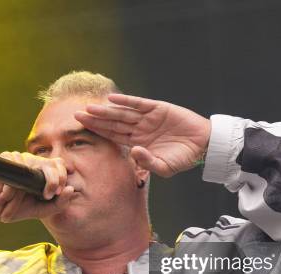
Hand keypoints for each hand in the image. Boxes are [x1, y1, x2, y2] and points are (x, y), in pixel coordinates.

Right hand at [0, 151, 76, 235]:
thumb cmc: (18, 208)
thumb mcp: (42, 210)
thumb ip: (59, 204)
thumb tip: (70, 190)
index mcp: (44, 171)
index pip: (59, 165)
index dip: (61, 176)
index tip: (57, 192)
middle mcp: (34, 162)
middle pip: (50, 162)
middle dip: (52, 179)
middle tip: (48, 195)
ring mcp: (20, 159)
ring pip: (32, 166)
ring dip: (25, 190)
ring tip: (14, 202)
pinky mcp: (5, 159)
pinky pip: (13, 167)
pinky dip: (11, 186)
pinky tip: (5, 196)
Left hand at [74, 93, 210, 177]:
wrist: (203, 144)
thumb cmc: (183, 158)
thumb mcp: (164, 167)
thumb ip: (147, 163)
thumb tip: (133, 151)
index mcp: (137, 143)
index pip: (113, 136)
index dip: (98, 131)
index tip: (81, 128)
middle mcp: (139, 129)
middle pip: (113, 123)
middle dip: (95, 120)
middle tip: (76, 115)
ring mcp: (148, 118)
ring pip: (122, 113)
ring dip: (106, 111)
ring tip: (89, 108)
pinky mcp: (158, 108)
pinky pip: (139, 104)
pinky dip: (126, 101)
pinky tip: (112, 99)